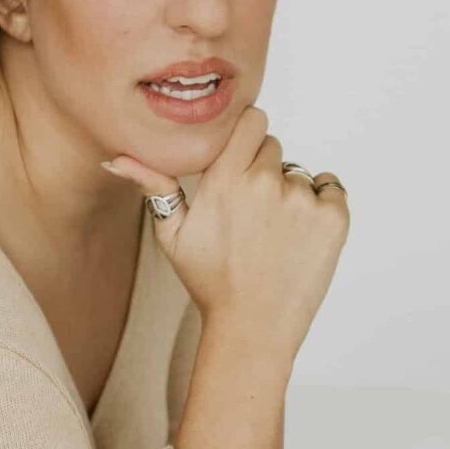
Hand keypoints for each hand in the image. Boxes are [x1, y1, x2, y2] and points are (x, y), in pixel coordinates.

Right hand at [101, 105, 348, 357]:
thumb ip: (153, 186)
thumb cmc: (211, 283)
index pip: (253, 120)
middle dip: (265, 171)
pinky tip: (300, 237)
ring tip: (275, 236)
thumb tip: (117, 158)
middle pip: (274, 148)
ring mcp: (301, 199)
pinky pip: (332, 190)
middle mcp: (264, 182)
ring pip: (300, 175)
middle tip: (254, 215)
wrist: (252, 327)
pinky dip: (322, 207)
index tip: (244, 162)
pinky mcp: (332, 218)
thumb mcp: (172, 235)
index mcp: (225, 178)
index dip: (249, 139)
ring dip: (291, 195)